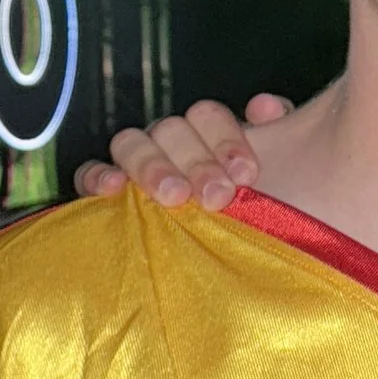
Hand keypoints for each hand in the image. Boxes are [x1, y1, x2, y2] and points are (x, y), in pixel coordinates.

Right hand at [74, 93, 293, 210]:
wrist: (251, 270)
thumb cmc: (270, 215)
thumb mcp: (288, 173)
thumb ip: (284, 132)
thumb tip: (264, 108)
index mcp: (212, 139)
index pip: (207, 116)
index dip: (226, 138)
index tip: (247, 173)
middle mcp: (174, 149)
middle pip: (171, 129)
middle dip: (196, 160)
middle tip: (217, 195)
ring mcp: (140, 170)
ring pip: (130, 144)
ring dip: (152, 165)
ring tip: (173, 196)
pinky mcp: (111, 199)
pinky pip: (89, 174)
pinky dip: (96, 175)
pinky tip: (111, 188)